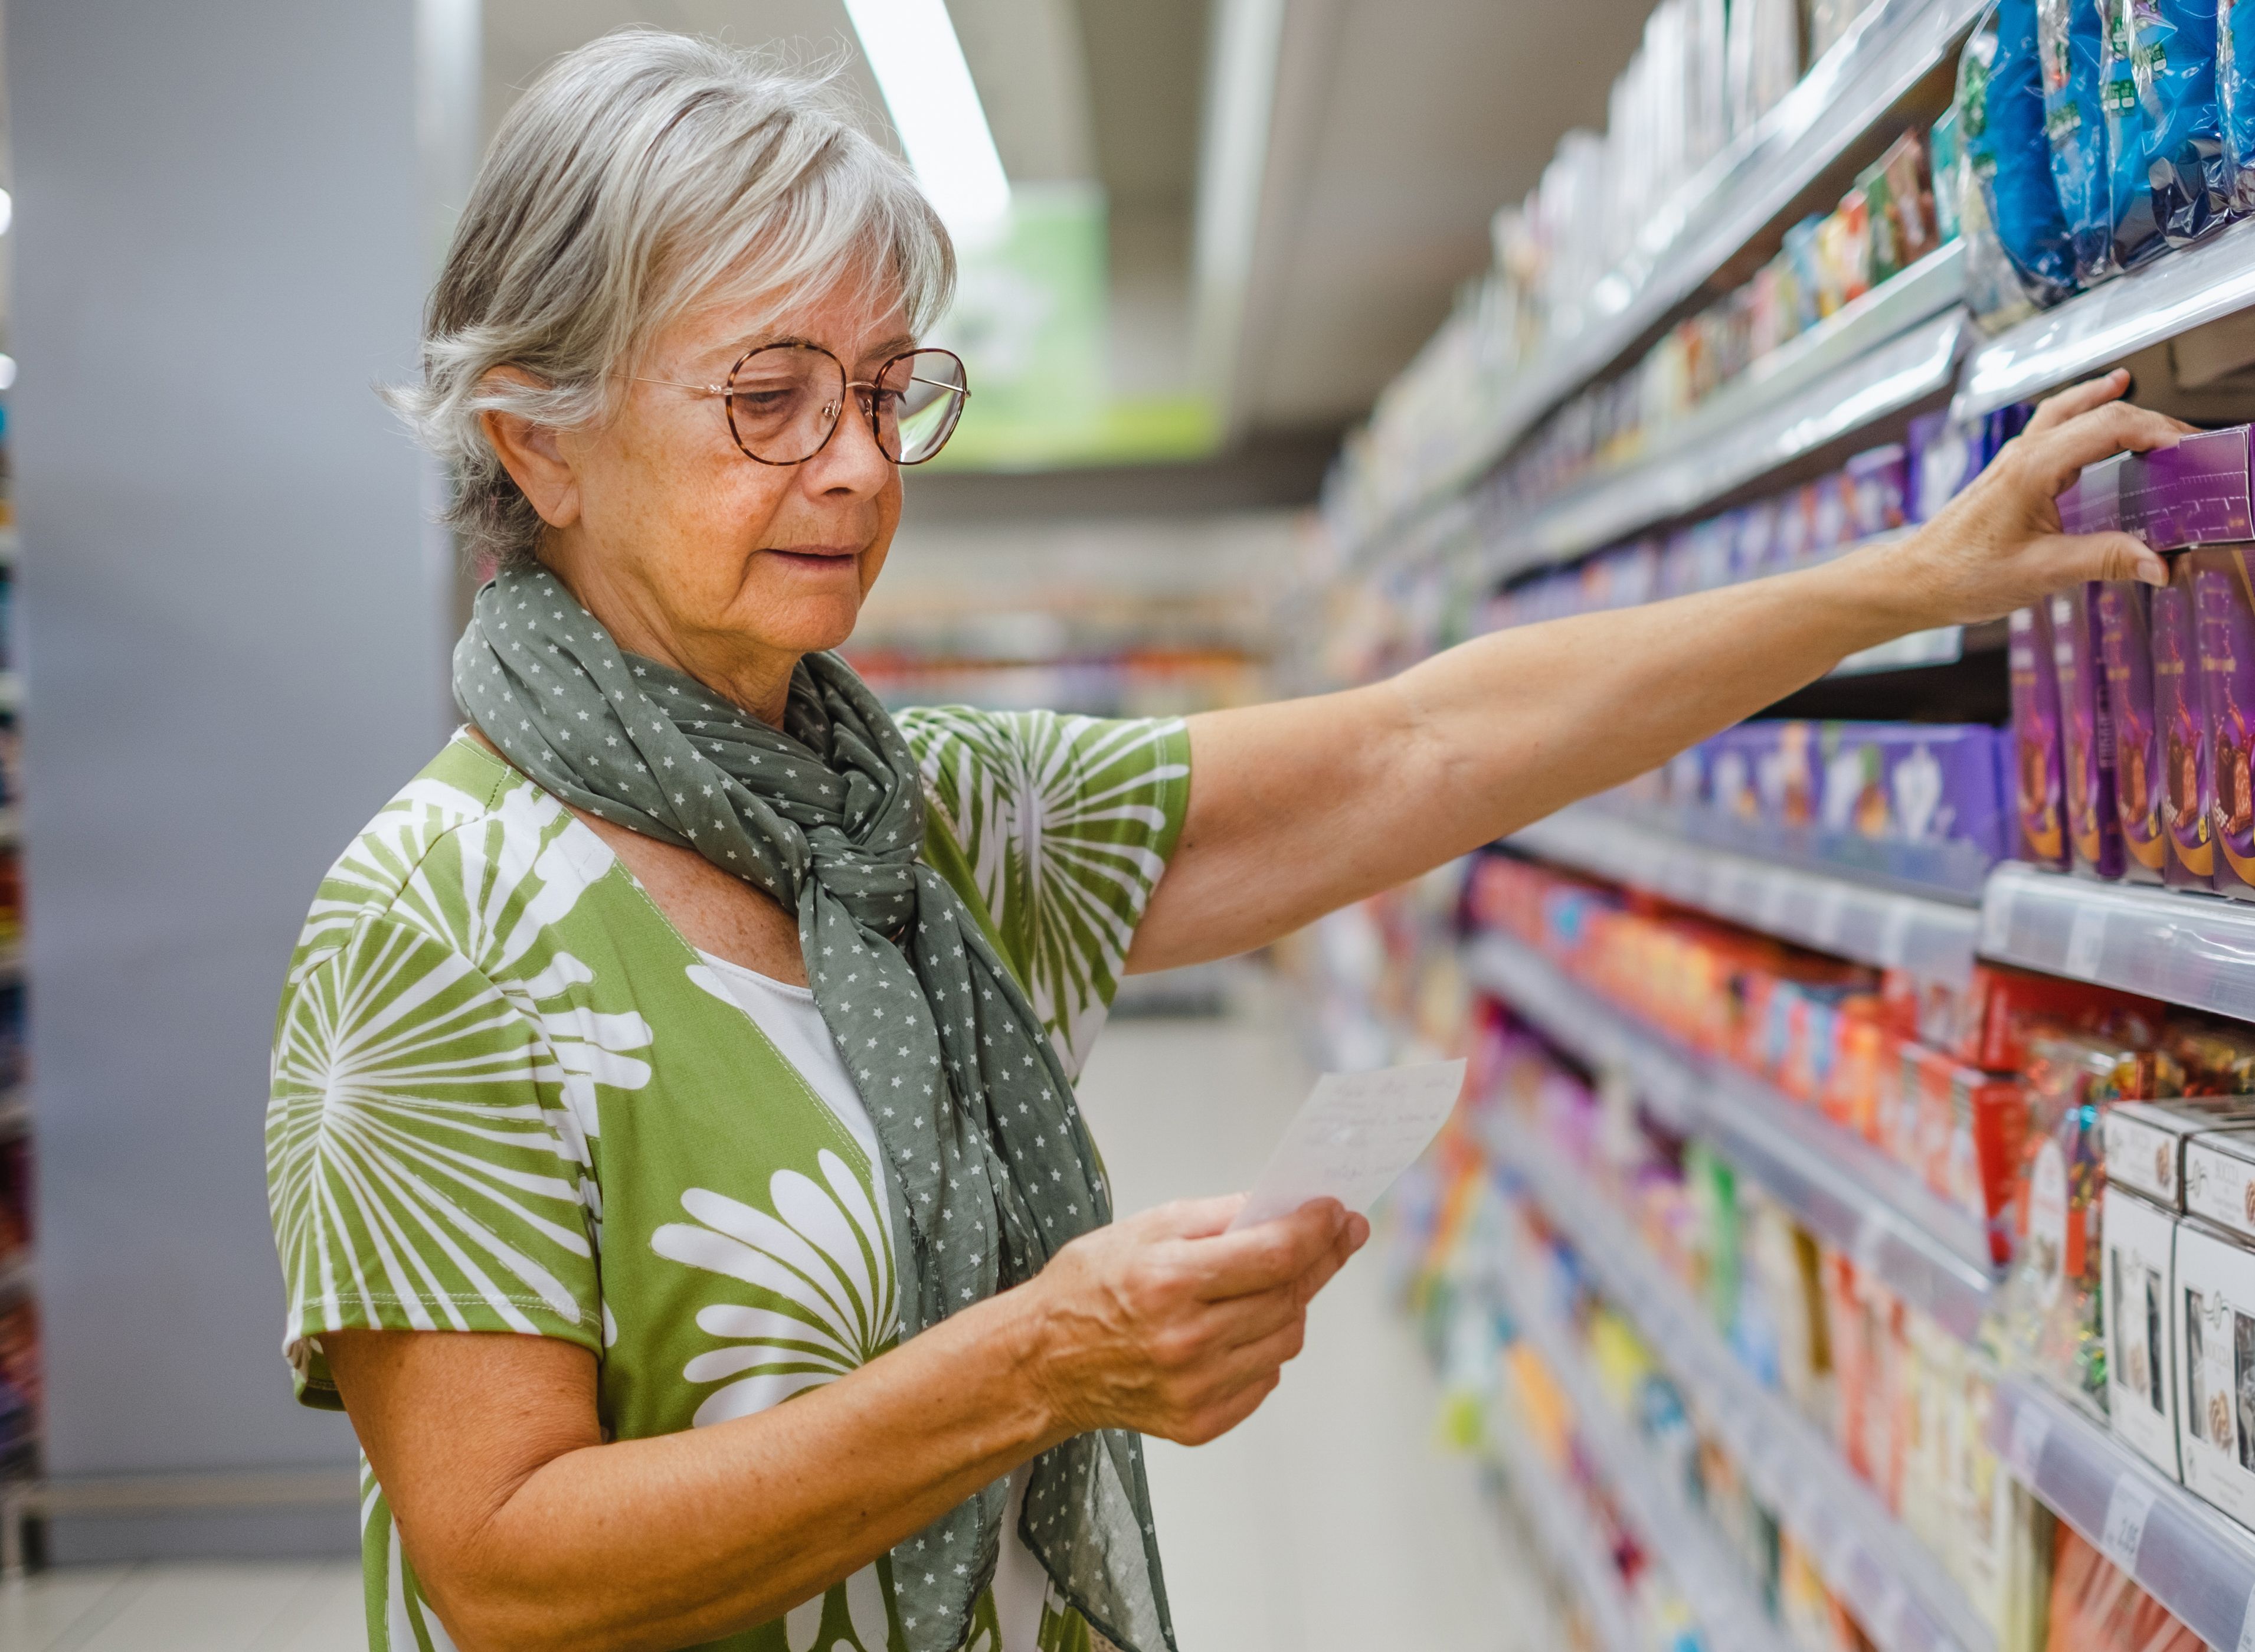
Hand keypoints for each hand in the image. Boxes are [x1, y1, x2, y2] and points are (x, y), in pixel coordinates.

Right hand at [1019, 1194, 1367, 1445]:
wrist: (1044, 1362)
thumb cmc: (1091, 1286)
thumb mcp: (1147, 1227)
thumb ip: (1220, 1216)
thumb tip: (1286, 1208)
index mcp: (1169, 1282)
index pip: (1275, 1257)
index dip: (1316, 1231)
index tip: (1336, 1212)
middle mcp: (1185, 1341)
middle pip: (1289, 1297)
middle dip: (1318, 1259)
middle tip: (1332, 1234)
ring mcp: (1195, 1388)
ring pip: (1287, 1339)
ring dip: (1292, 1305)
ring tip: (1271, 1284)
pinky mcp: (1200, 1423)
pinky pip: (1266, 1377)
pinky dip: (1265, 1348)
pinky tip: (1240, 1327)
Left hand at [1877, 370, 2196, 627]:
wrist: (1911, 581)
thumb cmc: (1961, 576)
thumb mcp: (2042, 572)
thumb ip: (2104, 561)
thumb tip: (2159, 564)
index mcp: (2032, 469)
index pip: (2109, 427)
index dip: (2156, 430)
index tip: (2189, 447)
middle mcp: (2022, 454)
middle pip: (2094, 413)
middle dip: (2145, 418)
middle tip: (2186, 435)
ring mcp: (2012, 459)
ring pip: (2066, 410)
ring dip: (2105, 401)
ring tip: (2133, 388)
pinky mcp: (2007, 472)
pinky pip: (2050, 427)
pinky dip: (2078, 412)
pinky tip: (2089, 414)